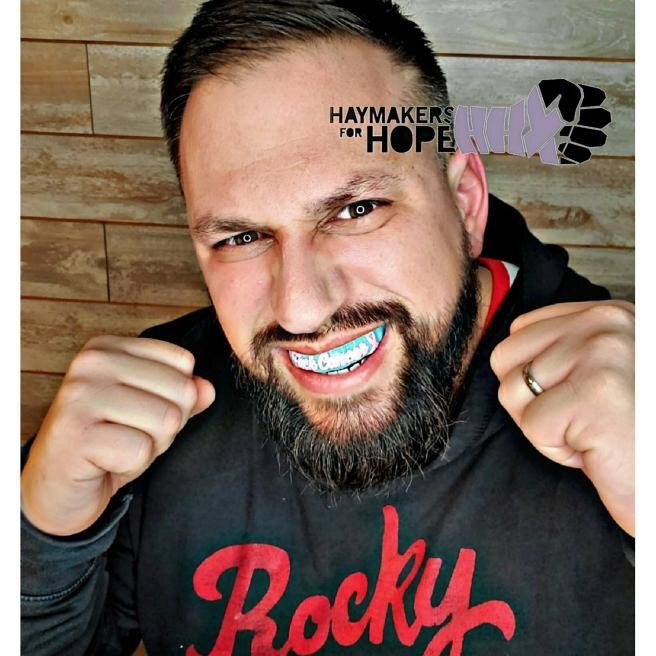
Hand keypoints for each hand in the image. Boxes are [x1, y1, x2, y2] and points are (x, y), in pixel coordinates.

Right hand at [21, 336, 215, 535]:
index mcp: (109, 347)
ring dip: (151, 446)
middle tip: (129, 435)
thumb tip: (208, 389)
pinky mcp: (75, 433)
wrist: (57, 489)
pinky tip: (106, 463)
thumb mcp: (150, 412)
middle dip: (167, 426)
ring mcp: (79, 395)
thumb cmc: (106, 443)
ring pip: (166, 420)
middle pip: (181, 391)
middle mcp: (92, 362)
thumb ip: (182, 396)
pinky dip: (132, 465)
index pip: (183, 362)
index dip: (175, 398)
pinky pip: (141, 450)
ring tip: (118, 448)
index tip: (140, 412)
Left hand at [490, 300, 633, 535]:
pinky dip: (557, 449)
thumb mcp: (600, 369)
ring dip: (545, 426)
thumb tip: (507, 355)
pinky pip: (533, 425)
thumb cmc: (632, 430)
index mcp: (606, 313)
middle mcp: (604, 322)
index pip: (520, 331)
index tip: (572, 395)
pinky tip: (596, 448)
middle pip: (506, 358)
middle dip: (529, 399)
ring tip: (589, 432)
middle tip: (576, 419)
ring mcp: (599, 354)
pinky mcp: (593, 394)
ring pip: (513, 392)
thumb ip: (561, 349)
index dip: (531, 374)